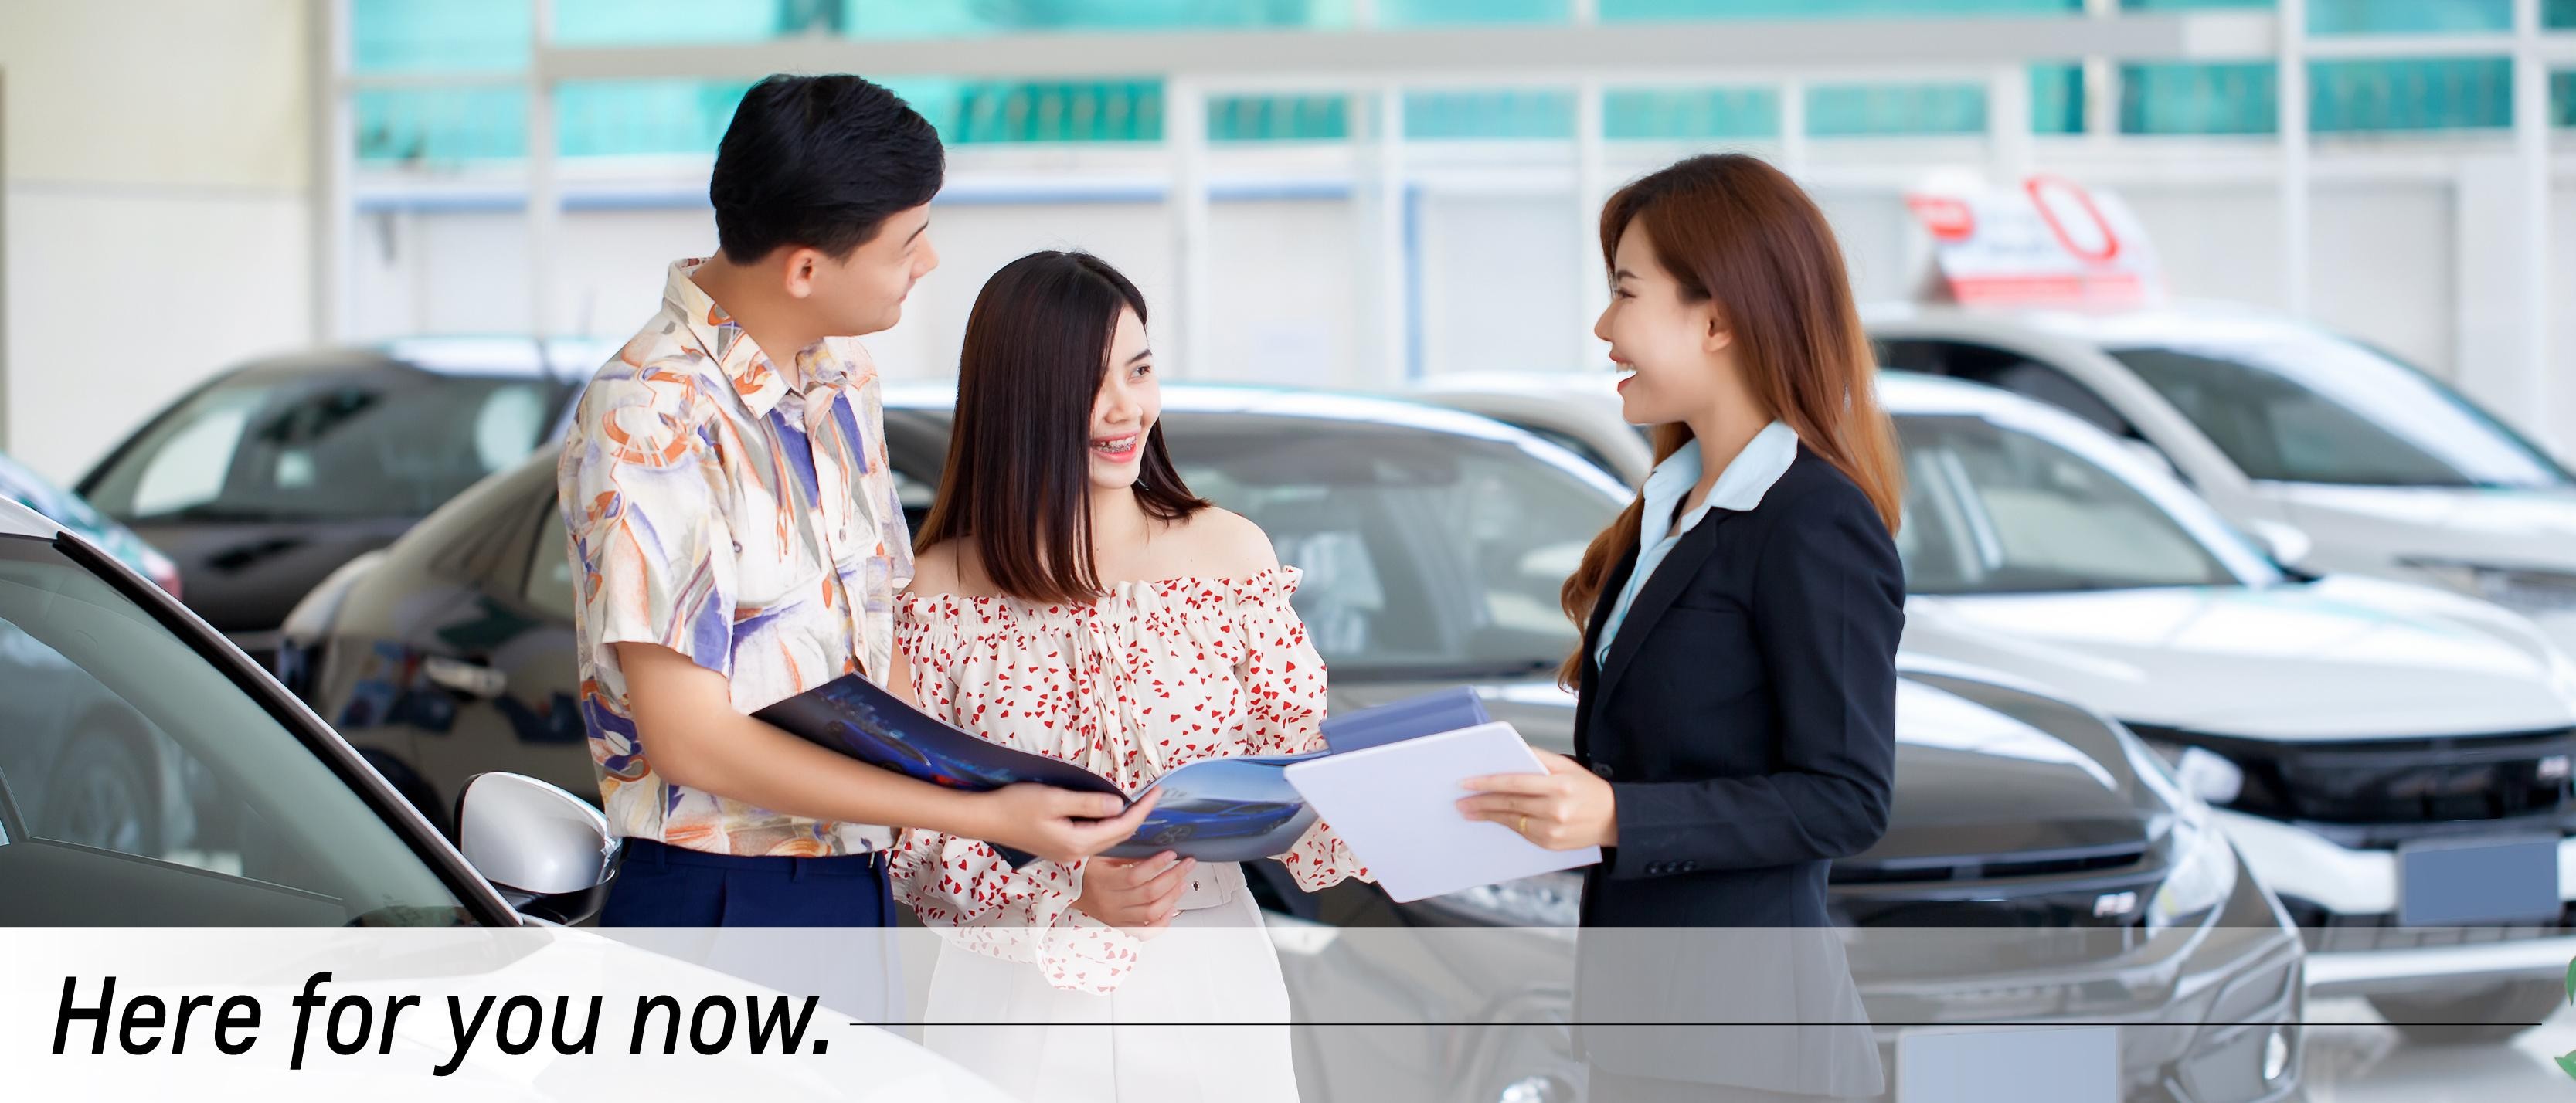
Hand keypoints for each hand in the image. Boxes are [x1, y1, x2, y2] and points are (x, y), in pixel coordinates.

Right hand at [972, 785, 1160, 865]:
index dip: (1143, 809)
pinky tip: (1112, 814)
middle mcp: (1076, 853)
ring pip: (1107, 839)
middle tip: (1155, 796)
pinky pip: (1094, 839)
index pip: (1121, 827)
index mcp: (1077, 843)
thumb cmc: (1015, 806)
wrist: (986, 819)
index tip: (1159, 792)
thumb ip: (1089, 803)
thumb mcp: (1055, 799)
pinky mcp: (1061, 848)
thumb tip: (1120, 805)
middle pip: (1118, 837)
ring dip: (1125, 823)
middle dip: (1139, 817)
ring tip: (1141, 803)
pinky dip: (1108, 826)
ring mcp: (1068, 853)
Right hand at [1075, 851, 1195, 931]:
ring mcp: (1115, 917)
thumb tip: (1154, 849)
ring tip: (1183, 882)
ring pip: (1151, 912)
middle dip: (1174, 877)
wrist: (1068, 890)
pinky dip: (1162, 921)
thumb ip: (1125, 854)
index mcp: (1102, 881)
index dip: (1157, 865)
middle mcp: (1109, 903)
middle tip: (1186, 865)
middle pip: (1149, 894)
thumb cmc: (1083, 869)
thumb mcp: (1099, 854)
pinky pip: (1145, 930)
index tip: (1171, 854)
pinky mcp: (1119, 925)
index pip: (1136, 875)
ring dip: (1173, 897)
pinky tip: (1172, 908)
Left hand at [1456, 751, 1616, 850]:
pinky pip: (1522, 832)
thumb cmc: (1588, 788)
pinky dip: (1506, 824)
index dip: (1487, 782)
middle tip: (1460, 800)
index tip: (1466, 782)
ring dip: (1487, 815)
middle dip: (1481, 802)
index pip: (1515, 782)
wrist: (1615, 819)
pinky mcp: (1551, 844)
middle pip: (1509, 804)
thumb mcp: (1568, 767)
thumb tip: (1509, 755)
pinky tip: (1493, 818)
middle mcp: (1556, 809)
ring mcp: (1553, 830)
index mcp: (1559, 785)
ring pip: (1512, 820)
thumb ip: (1539, 759)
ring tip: (1468, 810)